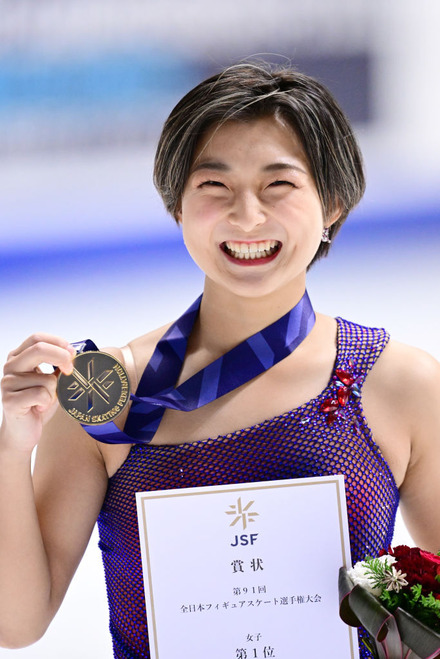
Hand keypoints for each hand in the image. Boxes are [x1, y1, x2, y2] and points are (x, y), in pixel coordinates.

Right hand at [0, 334, 75, 453]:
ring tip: (44, 400)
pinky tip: (38, 408)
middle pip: (38, 348)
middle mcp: (10, 366)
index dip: (58, 342)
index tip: (72, 354)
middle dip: (62, 357)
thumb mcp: (51, 380)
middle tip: (70, 370)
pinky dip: (47, 402)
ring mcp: (7, 383)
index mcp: (18, 357)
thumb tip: (75, 353)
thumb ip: (59, 366)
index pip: (37, 338)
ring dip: (53, 392)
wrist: (22, 432)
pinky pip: (41, 394)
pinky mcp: (10, 400)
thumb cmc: (38, 403)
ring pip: (46, 378)